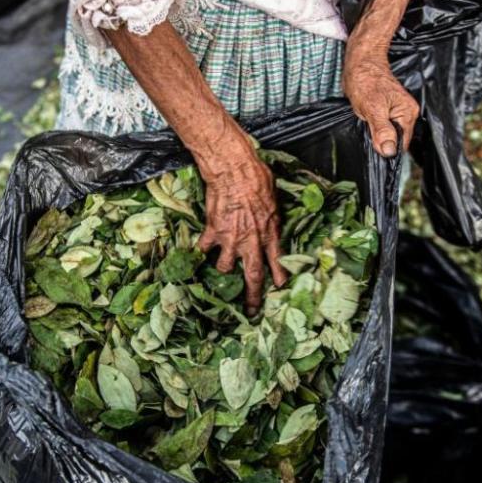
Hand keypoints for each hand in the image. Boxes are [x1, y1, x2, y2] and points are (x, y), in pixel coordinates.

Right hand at [197, 154, 287, 314]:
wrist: (234, 171)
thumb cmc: (257, 179)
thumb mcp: (274, 201)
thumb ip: (272, 220)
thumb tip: (271, 225)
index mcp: (270, 233)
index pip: (277, 262)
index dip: (279, 278)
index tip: (280, 288)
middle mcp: (251, 241)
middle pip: (253, 277)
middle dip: (252, 297)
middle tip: (251, 311)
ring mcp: (230, 239)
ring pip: (224, 268)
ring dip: (223, 270)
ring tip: (222, 268)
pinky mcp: (212, 231)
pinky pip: (204, 248)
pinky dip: (201, 250)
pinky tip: (200, 250)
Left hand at [343, 57, 418, 156]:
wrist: (360, 63)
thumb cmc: (366, 80)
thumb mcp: (372, 108)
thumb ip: (382, 130)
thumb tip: (389, 151)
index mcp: (408, 113)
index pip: (402, 144)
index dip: (388, 149)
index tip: (376, 147)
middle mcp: (407, 113)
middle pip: (396, 140)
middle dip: (382, 141)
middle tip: (369, 130)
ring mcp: (398, 112)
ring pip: (389, 134)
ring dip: (378, 134)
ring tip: (368, 122)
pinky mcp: (389, 110)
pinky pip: (384, 126)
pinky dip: (375, 128)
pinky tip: (369, 121)